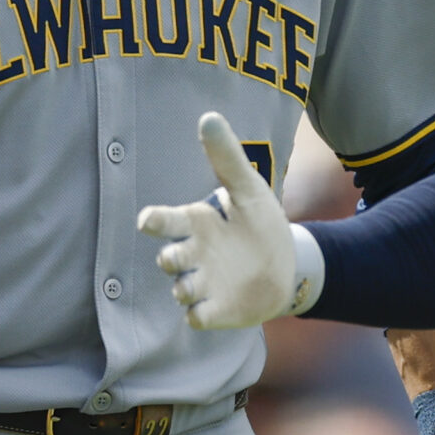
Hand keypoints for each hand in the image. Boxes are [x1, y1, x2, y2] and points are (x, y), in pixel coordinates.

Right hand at [136, 112, 309, 328]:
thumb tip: (209, 117)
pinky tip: (202, 312)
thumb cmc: (260, 224)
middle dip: (169, 258)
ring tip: (189, 287)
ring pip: (180, 290)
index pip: (167, 221)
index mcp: (198, 224)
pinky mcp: (216, 310)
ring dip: (182, 289)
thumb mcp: (249, 189)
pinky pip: (197, 317)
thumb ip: (227, 158)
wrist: (288, 265)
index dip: (154, 221)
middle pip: (169, 259)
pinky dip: (197, 316)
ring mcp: (204, 284)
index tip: (147, 220)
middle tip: (174, 256)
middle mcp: (195, 255)